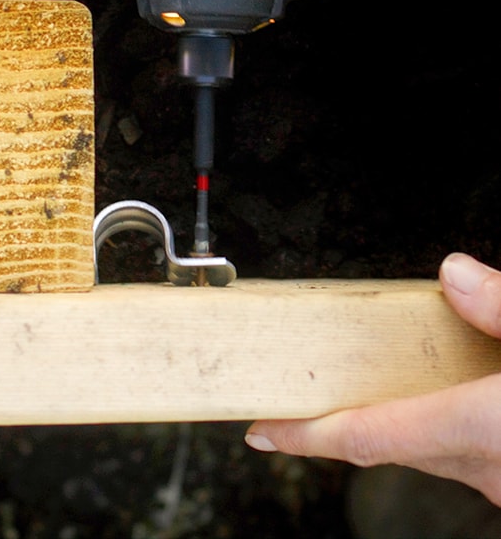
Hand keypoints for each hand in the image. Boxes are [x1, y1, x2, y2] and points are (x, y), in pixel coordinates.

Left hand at [245, 252, 500, 506]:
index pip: (366, 435)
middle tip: (298, 396)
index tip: (262, 430)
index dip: (305, 434)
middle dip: (338, 419)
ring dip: (389, 417)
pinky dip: (432, 424)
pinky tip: (442, 393)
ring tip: (361, 385)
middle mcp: (486, 465)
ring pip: (424, 448)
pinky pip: (457, 452)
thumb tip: (455, 276)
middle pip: (385, 440)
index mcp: (483, 427)